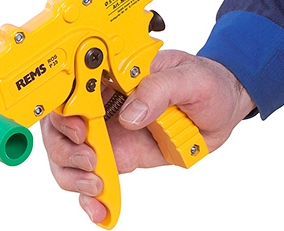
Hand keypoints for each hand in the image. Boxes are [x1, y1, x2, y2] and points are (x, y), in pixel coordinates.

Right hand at [39, 49, 256, 223]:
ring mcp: (108, 132)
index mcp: (112, 75)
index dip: (65, 110)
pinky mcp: (120, 156)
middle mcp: (103, 103)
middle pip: (59, 126)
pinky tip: (99, 208)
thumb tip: (131, 113)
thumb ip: (160, 89)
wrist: (224, 108)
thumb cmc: (206, 81)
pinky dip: (89, 197)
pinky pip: (93, 177)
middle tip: (90, 160)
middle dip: (64, 148)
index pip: (71, 87)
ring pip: (68, 156)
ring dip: (72, 175)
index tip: (78, 127)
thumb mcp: (190, 77)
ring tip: (98, 186)